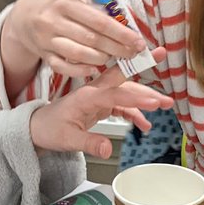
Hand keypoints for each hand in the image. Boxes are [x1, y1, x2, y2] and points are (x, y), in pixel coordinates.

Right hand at [4, 0, 147, 78]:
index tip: (137, 40)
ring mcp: (47, 41)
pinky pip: (64, 67)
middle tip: (133, 52)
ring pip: (78, 54)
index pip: (98, 21)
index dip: (120, 33)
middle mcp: (53, 22)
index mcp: (64, 4)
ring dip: (101, 58)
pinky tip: (94, 68)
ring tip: (115, 58)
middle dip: (117, 48)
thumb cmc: (52, 6)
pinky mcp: (44, 55)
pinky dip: (81, 69)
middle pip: (91, 39)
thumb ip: (93, 10)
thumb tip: (122, 22)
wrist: (22, 15)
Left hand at [29, 49, 172, 157]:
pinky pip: (122, 104)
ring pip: (126, 91)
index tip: (154, 101)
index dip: (136, 97)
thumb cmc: (49, 129)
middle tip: (162, 55)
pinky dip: (135, 112)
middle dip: (142, 65)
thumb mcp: (68, 140)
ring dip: (145, 96)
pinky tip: (145, 123)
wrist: (38, 127)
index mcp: (86, 96)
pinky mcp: (101, 103)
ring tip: (166, 103)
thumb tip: (108, 149)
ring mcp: (99, 96)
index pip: (115, 93)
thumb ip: (90, 143)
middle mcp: (94, 91)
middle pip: (122, 78)